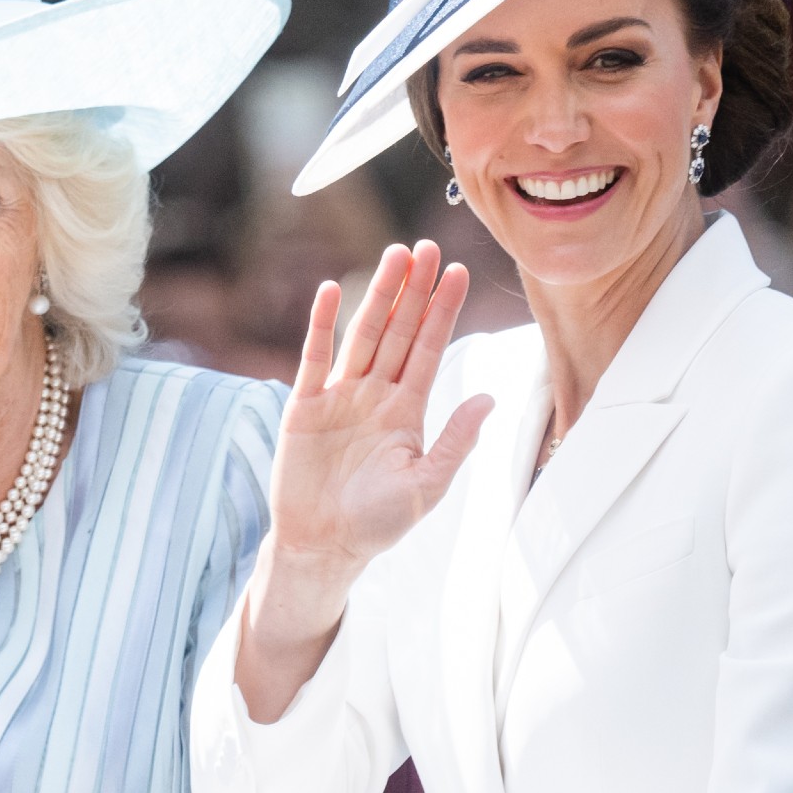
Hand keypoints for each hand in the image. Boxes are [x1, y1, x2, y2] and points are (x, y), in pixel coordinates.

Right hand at [269, 240, 493, 578]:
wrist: (324, 546)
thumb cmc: (378, 522)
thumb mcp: (427, 485)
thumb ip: (455, 440)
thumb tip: (488, 398)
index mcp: (407, 410)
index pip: (430, 349)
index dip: (443, 311)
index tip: (459, 272)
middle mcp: (375, 394)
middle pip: (399, 330)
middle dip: (415, 290)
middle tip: (428, 247)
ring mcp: (340, 396)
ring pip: (363, 334)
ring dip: (378, 295)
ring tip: (394, 255)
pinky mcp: (304, 405)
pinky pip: (315, 357)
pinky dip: (321, 324)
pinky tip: (330, 290)